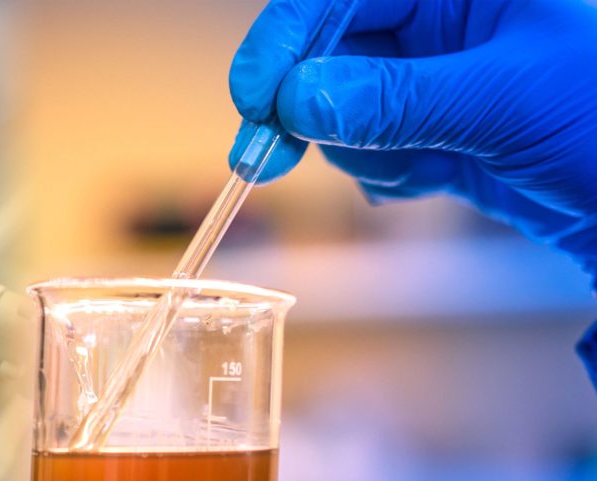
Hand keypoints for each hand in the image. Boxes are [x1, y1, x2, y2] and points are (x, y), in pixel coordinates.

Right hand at [228, 0, 596, 275]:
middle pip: (333, 46)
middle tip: (267, 155)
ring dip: (359, 146)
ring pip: (343, 104)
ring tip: (416, 167)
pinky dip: (386, 171)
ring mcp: (445, 76)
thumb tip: (301, 99)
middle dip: (305, 104)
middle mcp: (454, 18)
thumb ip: (395, 98)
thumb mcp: (506, 101)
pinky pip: (374, 145)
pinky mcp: (443, 128)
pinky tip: (430, 180)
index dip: (290, 36)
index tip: (255, 95)